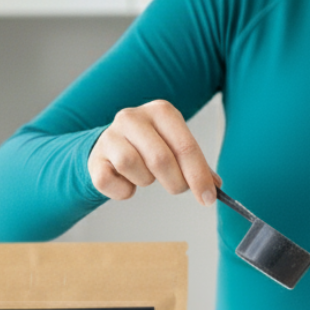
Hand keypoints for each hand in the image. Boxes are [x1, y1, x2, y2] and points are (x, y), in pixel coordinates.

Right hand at [89, 100, 219, 205]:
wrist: (109, 146)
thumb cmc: (149, 146)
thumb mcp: (176, 146)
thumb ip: (197, 165)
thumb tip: (214, 188)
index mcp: (161, 111)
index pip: (186, 146)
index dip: (198, 176)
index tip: (208, 198)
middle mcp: (133, 117)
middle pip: (161, 159)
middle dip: (176, 182)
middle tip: (178, 188)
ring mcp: (110, 136)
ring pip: (134, 167)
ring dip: (146, 181)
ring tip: (146, 175)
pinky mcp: (95, 158)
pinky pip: (111, 183)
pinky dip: (123, 191)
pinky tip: (127, 182)